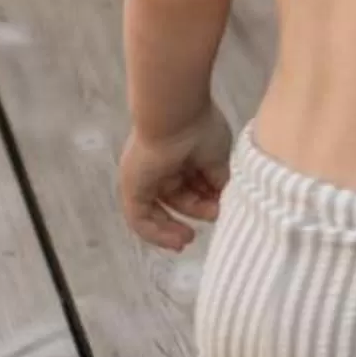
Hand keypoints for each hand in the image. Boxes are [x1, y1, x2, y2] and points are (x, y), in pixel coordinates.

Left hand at [120, 107, 233, 251]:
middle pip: (174, 199)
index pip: (191, 185)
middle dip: (192, 214)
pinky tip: (176, 241)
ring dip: (171, 230)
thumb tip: (223, 201)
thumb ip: (219, 181)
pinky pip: (139, 218)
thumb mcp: (218, 160)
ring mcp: (143, 177)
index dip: (205, 202)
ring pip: (154, 212)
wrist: (177, 115)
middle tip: (208, 224)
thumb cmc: (200, 130)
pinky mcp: (132, 187)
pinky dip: (157, 234)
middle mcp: (160, 167)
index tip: (221, 211)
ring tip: (188, 240)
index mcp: (180, 156)